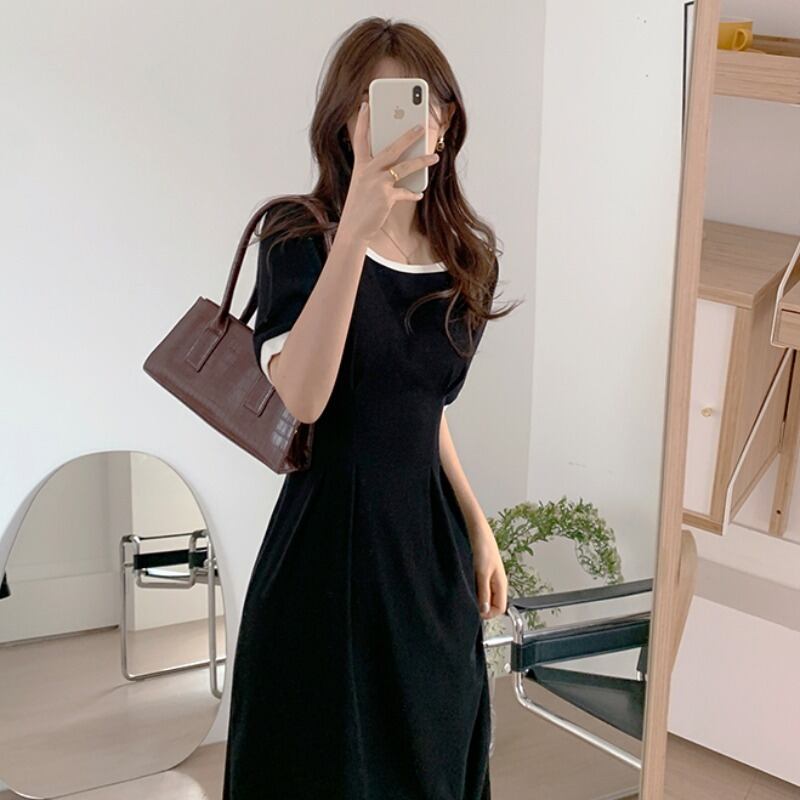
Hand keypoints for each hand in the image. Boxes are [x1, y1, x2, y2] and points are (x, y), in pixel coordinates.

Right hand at [338, 101, 440, 243]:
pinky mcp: (386, 196)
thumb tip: (395, 166)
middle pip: (391, 148)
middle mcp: (368, 171)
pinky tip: (419, 194)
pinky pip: (405, 192)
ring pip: (404, 167)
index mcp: (360, 166)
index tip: (366, 104)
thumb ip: (375, 172)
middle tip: (420, 126)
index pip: (360, 138)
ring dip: (421, 161)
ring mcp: (378, 183)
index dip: (363, 121)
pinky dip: (413, 194)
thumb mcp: (362, 185)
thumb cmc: (359, 207)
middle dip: (408, 136)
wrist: (353, 228)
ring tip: (434, 157)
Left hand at [468, 520, 507, 619]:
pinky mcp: (478, 570)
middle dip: (479, 605)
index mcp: (501, 583)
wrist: (475, 526)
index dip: (488, 614)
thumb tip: (484, 611)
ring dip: (473, 595)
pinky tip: (462, 581)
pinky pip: (476, 585)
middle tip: (467, 601)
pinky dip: (469, 586)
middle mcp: (495, 581)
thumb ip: (484, 592)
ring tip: (464, 589)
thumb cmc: (482, 544)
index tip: (475, 612)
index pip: (500, 608)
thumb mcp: (482, 571)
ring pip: (482, 594)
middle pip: (490, 603)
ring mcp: (486, 576)